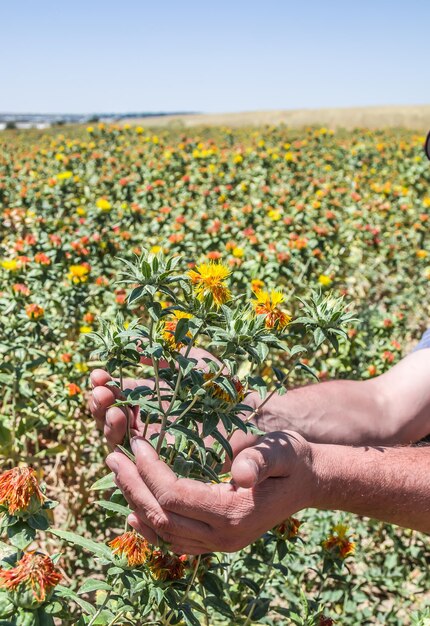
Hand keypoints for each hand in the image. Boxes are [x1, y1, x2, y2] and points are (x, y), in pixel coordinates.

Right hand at [89, 347, 263, 455]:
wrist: (253, 415)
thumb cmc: (224, 386)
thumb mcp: (195, 363)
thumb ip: (168, 355)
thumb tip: (136, 346)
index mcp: (149, 398)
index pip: (117, 394)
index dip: (104, 385)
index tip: (100, 375)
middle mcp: (146, 422)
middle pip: (111, 417)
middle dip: (101, 404)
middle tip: (102, 392)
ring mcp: (154, 447)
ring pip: (119, 441)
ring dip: (109, 425)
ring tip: (114, 410)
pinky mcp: (165, 468)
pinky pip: (138, 465)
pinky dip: (128, 451)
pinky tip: (128, 437)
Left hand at [106, 431, 314, 553]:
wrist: (310, 483)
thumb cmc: (293, 461)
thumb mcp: (281, 452)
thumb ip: (261, 461)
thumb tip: (240, 473)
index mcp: (233, 513)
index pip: (175, 495)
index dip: (150, 470)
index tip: (136, 442)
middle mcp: (223, 537)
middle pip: (161, 517)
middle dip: (132, 486)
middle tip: (112, 457)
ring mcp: (219, 544)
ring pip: (163, 532)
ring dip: (134, 503)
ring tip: (116, 474)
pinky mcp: (216, 541)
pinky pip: (174, 542)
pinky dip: (149, 529)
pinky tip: (133, 512)